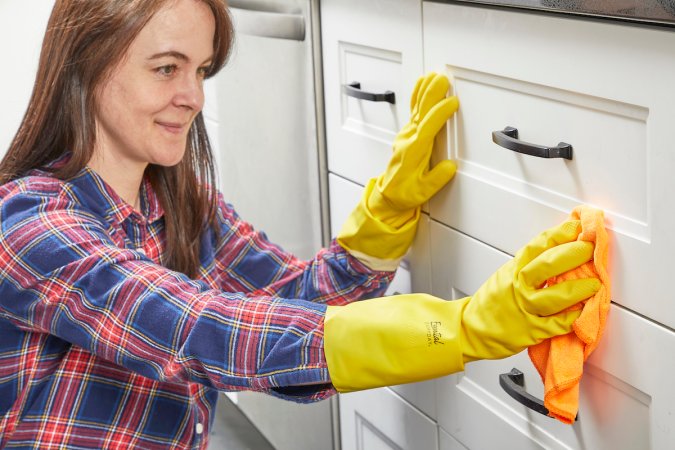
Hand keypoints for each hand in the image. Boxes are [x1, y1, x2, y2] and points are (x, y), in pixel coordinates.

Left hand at [336, 72, 458, 267]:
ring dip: (425, 90)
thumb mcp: (423, 192)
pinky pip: (414, 109)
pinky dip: (418, 95)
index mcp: (414, 151)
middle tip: (443, 79)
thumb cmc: (405, 193)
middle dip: (432, 94)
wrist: (388, 196)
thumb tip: (450, 166)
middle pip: (421, 111)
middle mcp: (409, 139)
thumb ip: (437, 178)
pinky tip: (422, 84)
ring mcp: (406, 134)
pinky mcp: (407, 133)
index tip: (452, 103)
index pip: (428, 127)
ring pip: (417, 107)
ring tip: (434, 75)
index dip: (440, 114)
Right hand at [459, 220, 601, 361]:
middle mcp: (518, 287)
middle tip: (590, 248)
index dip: (559, 234)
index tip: (576, 226)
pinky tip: (583, 313)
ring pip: (553, 297)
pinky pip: (555, 325)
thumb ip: (529, 266)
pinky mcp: (530, 332)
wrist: (470, 329)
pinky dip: (571, 319)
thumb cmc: (490, 303)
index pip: (537, 246)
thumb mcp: (505, 276)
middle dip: (572, 255)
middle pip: (547, 266)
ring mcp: (524, 310)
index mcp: (513, 270)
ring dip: (577, 289)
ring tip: (595, 284)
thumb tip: (560, 250)